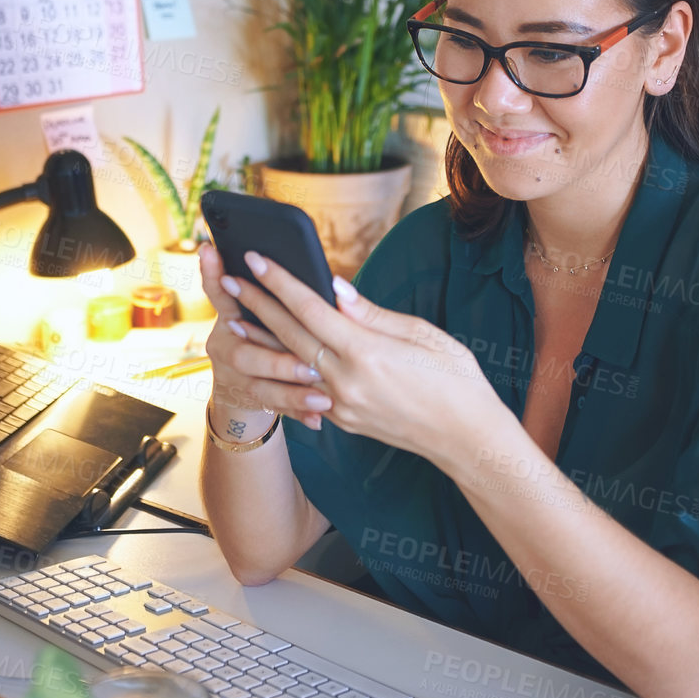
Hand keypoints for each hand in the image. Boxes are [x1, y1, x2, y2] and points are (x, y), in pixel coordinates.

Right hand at [199, 243, 331, 429]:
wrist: (237, 387)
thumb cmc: (260, 333)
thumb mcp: (254, 312)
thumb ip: (275, 296)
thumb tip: (331, 285)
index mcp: (229, 316)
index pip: (221, 294)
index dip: (214, 275)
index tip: (214, 252)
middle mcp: (224, 346)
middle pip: (244, 355)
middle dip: (277, 362)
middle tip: (309, 367)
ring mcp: (234, 378)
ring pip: (260, 388)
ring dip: (292, 393)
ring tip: (323, 398)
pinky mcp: (249, 400)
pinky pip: (275, 409)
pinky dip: (297, 413)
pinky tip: (318, 420)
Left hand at [217, 248, 493, 456]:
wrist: (467, 438)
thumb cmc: (455, 379)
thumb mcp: (421, 334)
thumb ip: (372, 313)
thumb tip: (334, 288)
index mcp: (368, 353)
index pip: (311, 309)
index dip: (280, 282)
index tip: (255, 259)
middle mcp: (347, 382)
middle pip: (290, 336)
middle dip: (258, 306)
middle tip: (231, 281)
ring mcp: (342, 405)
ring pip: (292, 365)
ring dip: (262, 340)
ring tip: (237, 318)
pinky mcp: (344, 420)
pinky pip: (308, 388)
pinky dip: (288, 366)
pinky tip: (274, 352)